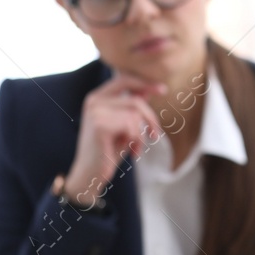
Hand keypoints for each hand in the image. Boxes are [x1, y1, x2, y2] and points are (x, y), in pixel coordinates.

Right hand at [64, 73, 167, 202]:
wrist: (91, 174)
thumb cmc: (109, 150)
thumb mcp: (123, 125)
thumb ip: (131, 107)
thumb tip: (147, 90)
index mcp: (97, 97)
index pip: (124, 80)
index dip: (145, 83)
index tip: (163, 90)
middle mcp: (94, 101)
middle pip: (136, 101)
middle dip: (151, 119)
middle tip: (155, 136)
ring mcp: (95, 112)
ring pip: (135, 115)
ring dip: (141, 135)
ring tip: (136, 148)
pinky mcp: (99, 125)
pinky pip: (131, 126)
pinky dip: (137, 140)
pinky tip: (132, 152)